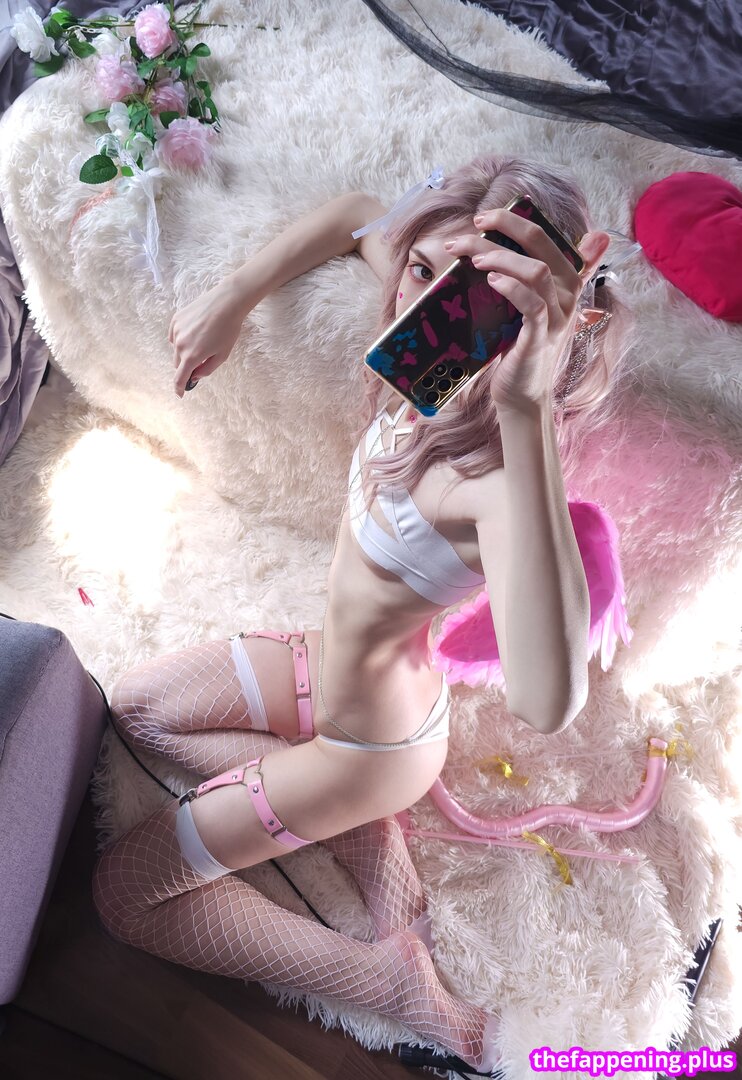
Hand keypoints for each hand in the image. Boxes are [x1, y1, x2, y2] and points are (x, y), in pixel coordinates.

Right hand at [169, 279, 251, 397]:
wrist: (226, 302)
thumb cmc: (228, 329)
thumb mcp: (222, 355)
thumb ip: (207, 369)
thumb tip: (195, 376)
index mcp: (192, 356)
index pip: (179, 378)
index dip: (179, 388)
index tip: (180, 393)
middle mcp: (180, 344)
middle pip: (178, 364)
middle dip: (187, 366)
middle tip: (201, 360)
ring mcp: (176, 331)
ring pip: (176, 349)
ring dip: (185, 351)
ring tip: (202, 340)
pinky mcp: (176, 320)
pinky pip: (175, 335)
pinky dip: (182, 338)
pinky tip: (195, 331)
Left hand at [445, 211, 609, 413]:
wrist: (523, 395)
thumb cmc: (520, 349)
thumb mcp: (527, 308)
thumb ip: (526, 279)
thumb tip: (514, 251)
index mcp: (564, 282)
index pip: (544, 237)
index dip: (515, 221)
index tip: (484, 218)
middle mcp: (566, 295)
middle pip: (541, 245)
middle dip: (505, 228)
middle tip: (473, 227)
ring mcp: (557, 317)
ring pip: (536, 271)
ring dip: (502, 257)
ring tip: (474, 257)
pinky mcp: (541, 337)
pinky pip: (532, 305)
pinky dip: (512, 288)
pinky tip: (491, 281)